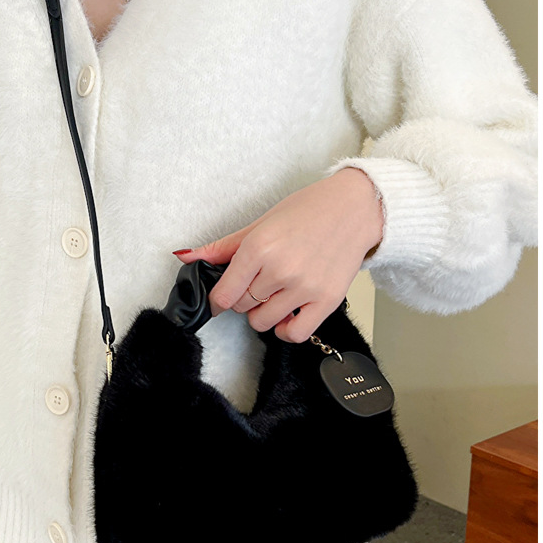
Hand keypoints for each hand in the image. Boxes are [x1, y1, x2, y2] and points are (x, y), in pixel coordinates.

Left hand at [173, 168, 383, 342]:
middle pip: (243, 306)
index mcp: (259, 248)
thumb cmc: (308, 211)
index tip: (221, 298)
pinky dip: (285, 330)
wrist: (355, 208)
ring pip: (263, 322)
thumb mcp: (261, 224)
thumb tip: (186, 257)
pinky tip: (286, 314)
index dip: (218, 299)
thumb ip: (223, 247)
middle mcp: (280, 270)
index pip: (224, 294)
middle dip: (244, 298)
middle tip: (258, 281)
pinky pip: (294, 333)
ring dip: (263, 313)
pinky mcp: (326, 301)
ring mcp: (304, 288)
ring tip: (274, 294)